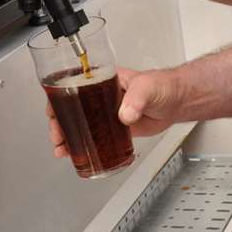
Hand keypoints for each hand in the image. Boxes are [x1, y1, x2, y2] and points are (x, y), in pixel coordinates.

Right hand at [39, 65, 183, 158]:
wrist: (178, 102)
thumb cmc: (164, 86)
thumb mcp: (147, 87)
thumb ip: (137, 98)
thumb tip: (125, 114)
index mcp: (103, 79)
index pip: (73, 84)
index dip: (58, 96)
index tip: (53, 109)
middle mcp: (100, 95)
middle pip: (71, 106)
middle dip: (59, 122)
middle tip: (57, 136)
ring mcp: (105, 112)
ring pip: (79, 123)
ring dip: (67, 136)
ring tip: (61, 149)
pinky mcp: (113, 127)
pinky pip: (94, 135)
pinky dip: (83, 144)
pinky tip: (76, 153)